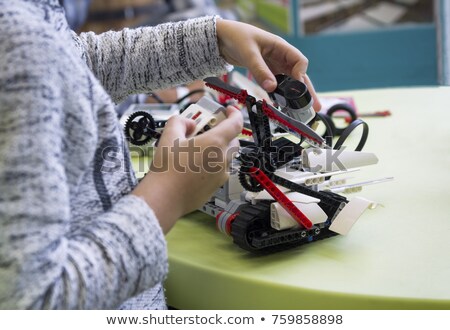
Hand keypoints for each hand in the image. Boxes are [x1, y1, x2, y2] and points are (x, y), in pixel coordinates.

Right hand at [132, 106, 242, 232]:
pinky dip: (213, 165)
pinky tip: (195, 166)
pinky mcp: (215, 188)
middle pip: (233, 141)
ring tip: (198, 149)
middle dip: (224, 133)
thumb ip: (180, 121)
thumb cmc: (167, 169)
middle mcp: (222, 159)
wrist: (163, 198)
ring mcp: (221, 175)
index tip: (229, 110)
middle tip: (207, 130)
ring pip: (226, 157)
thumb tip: (188, 124)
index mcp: (215, 143)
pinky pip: (220, 172)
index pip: (236, 123)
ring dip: (218, 150)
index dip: (235, 113)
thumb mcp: (168, 135)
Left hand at [216, 19, 320, 110]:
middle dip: (306, 91)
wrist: (221, 37)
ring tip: (302, 111)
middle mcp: (280, 56)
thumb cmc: (236, 37)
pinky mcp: (265, 72)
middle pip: (298, 75)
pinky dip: (280, 95)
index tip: (297, 89)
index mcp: (280, 47)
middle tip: (314, 106)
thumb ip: (260, 71)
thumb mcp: (249, 54)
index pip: (299, 61)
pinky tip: (284, 106)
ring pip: (288, 82)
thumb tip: (272, 88)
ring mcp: (273, 65)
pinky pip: (276, 85)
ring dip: (295, 96)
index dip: (300, 75)